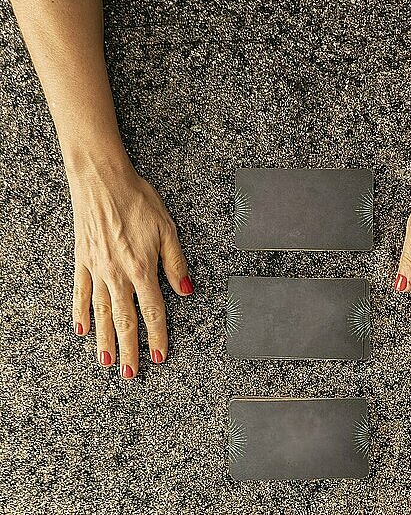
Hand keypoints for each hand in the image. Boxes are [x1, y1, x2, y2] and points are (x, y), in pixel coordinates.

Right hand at [70, 163, 191, 378]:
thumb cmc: (137, 201)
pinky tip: (82, 331)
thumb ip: (175, 264)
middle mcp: (117, 275)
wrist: (102, 181)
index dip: (158, 335)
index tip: (160, 356)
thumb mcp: (167, 229)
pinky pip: (81, 294)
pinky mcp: (82, 261)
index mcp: (142, 268)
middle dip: (130, 349)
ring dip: (105, 340)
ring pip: (102, 313)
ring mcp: (97, 270)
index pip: (153, 311)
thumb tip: (186, 290)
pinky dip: (81, 314)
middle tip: (131, 373)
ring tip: (107, 363)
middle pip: (125, 320)